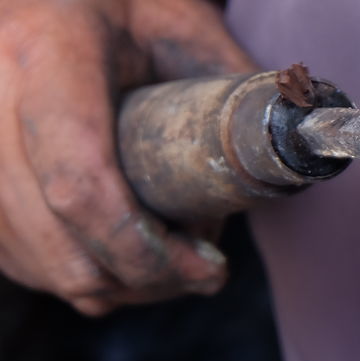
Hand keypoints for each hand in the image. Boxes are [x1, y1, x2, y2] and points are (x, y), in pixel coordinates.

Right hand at [0, 0, 254, 314]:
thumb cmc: (124, 3)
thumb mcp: (185, 26)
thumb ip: (236, 91)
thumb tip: (282, 168)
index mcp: (46, 50)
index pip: (82, 184)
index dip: (144, 250)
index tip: (206, 268)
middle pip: (58, 238)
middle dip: (142, 279)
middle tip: (202, 273)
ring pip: (36, 261)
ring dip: (111, 284)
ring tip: (170, 260)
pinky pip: (16, 257)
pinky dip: (75, 272)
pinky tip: (119, 255)